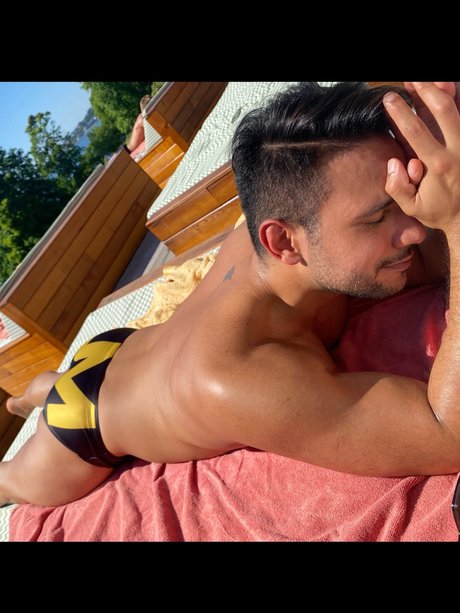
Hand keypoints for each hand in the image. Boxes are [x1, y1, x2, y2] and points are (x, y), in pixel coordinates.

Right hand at [384, 82, 459, 233]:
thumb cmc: (438, 210)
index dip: (401, 113)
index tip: (389, 99)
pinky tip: (445, 87)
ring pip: (458, 108)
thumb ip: (397, 187)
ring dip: (442, 89)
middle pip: (444, 110)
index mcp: (439, 165)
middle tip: (409, 81)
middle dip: (425, 91)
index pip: (417, 132)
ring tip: (425, 80)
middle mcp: (458, 150)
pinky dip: (456, 100)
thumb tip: (394, 163)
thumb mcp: (412, 207)